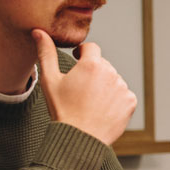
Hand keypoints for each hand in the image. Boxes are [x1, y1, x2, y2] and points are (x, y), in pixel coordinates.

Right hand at [33, 28, 135, 145]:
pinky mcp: (130, 101)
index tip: (78, 59)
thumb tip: (39, 32)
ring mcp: (123, 87)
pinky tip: (101, 108)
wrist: (80, 138)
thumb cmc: (62, 109)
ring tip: (90, 101)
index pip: (91, 48)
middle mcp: (111, 73)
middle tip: (81, 88)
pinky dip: (115, 99)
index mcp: (91, 64)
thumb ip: (46, 53)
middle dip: (93, 72)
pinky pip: (123, 94)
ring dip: (104, 85)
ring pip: (113, 80)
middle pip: (102, 65)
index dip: (83, 53)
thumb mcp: (50, 80)